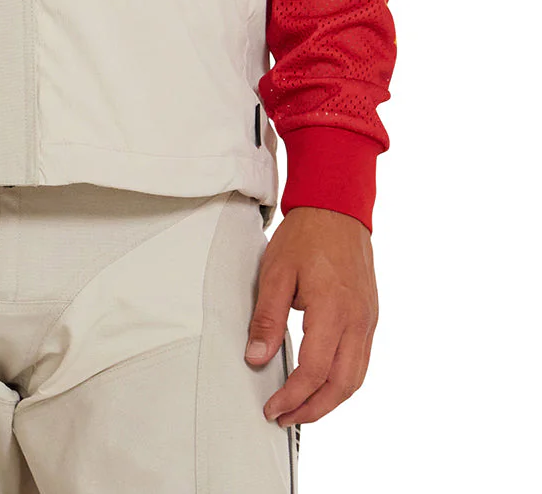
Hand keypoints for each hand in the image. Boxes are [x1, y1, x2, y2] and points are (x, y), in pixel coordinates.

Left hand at [244, 206, 377, 425]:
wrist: (337, 208)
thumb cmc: (307, 236)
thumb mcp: (275, 272)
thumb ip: (266, 318)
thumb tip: (256, 357)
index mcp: (333, 310)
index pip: (315, 370)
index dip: (292, 395)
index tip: (272, 407)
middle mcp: (357, 321)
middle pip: (342, 385)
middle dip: (313, 409)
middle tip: (285, 417)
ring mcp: (368, 320)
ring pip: (356, 378)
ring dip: (330, 400)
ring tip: (301, 408)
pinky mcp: (369, 316)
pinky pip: (361, 361)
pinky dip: (342, 381)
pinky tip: (322, 383)